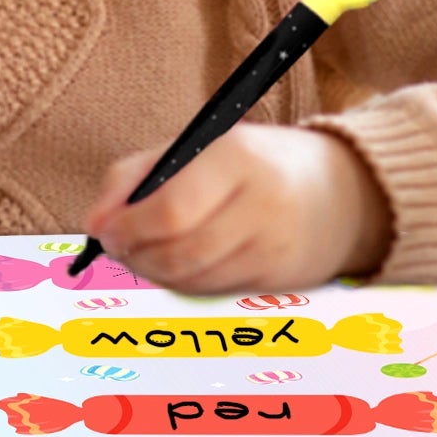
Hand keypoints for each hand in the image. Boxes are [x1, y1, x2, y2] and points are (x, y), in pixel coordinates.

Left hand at [81, 124, 393, 295]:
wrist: (341, 195)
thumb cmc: (253, 163)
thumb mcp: (199, 145)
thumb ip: (138, 174)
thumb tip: (95, 222)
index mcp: (236, 156)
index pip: (171, 209)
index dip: (128, 227)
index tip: (103, 230)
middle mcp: (259, 205)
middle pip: (178, 251)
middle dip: (134, 253)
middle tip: (115, 244)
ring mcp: (272, 248)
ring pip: (191, 279)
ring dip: (153, 271)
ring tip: (140, 251)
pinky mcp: (277, 282)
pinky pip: (212, 290)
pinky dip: (182, 281)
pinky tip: (175, 262)